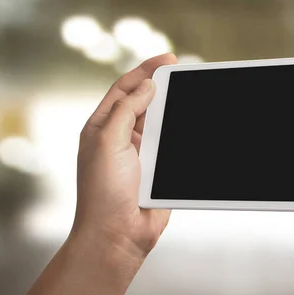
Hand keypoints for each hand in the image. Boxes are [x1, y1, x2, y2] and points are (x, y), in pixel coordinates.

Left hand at [73, 53, 176, 260]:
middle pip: (144, 102)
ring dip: (174, 111)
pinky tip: (191, 126)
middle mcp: (121, 138)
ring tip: (190, 96)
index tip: (166, 59)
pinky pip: (173, 146)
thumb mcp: (107, 142)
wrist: (117, 234)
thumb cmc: (102, 193)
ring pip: (162, 123)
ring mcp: (141, 154)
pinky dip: (182, 135)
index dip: (143, 71)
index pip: (123, 89)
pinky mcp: (159, 170)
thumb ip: (126, 110)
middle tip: (183, 73)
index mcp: (101, 127)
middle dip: (162, 86)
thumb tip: (146, 86)